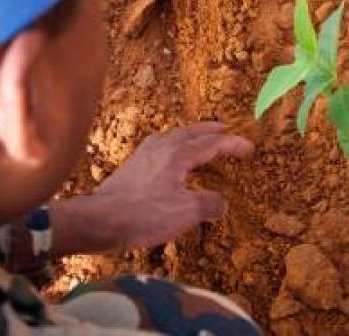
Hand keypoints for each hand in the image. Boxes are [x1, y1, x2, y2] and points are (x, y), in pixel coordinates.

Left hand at [50, 122, 252, 255]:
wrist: (99, 220)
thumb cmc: (144, 214)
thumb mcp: (185, 212)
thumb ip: (208, 204)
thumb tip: (222, 203)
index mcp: (177, 155)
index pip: (211, 144)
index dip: (232, 145)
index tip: (249, 147)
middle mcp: (160, 148)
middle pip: (189, 132)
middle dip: (209, 130)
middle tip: (224, 128)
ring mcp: (142, 156)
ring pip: (170, 137)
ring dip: (188, 135)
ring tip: (196, 138)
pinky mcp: (130, 168)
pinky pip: (156, 147)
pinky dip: (170, 146)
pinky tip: (165, 156)